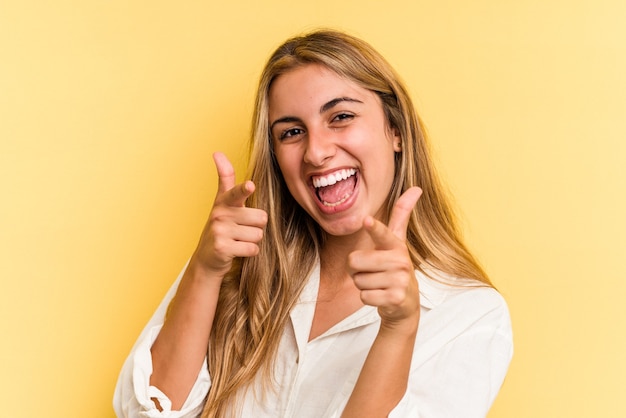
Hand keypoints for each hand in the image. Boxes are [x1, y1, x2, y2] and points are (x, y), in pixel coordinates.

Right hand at [192, 152, 267, 276]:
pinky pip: (253, 248)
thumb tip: (217, 152)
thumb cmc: (221, 227)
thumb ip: (225, 178)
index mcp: (224, 201)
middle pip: (261, 217)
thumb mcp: (222, 202)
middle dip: (257, 226)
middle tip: (242, 230)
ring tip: (238, 240)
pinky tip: (237, 250)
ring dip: (252, 240)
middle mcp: (220, 214)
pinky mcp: (223, 248)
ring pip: (258, 234)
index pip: (235, 192)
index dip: (244, 190)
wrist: (206, 259)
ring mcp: (220, 231)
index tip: (250, 186)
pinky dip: (249, 252)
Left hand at [347, 187, 422, 330]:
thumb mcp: (398, 242)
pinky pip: (364, 296)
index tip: (367, 220)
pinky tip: (381, 296)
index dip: (374, 228)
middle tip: (373, 272)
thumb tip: (416, 188)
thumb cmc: (395, 268)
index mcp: (396, 246)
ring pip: (358, 280)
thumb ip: (401, 215)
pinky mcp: (396, 298)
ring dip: (363, 285)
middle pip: (354, 261)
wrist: (406, 304)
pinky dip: (368, 298)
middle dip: (357, 270)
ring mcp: (400, 281)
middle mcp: (400, 261)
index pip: (383, 234)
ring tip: (379, 284)